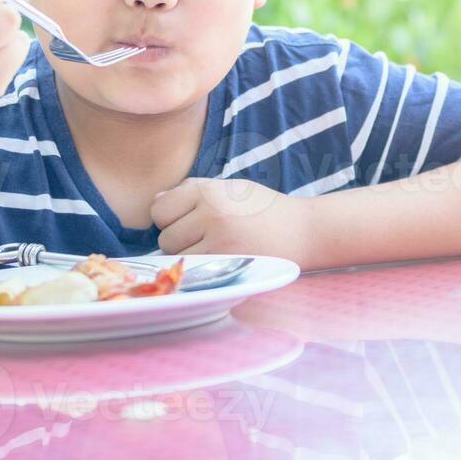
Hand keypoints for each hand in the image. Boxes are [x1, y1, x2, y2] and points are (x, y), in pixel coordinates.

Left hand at [151, 178, 310, 261]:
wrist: (305, 231)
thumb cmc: (265, 209)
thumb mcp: (232, 188)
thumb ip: (193, 190)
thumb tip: (156, 201)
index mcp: (210, 190)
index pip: (160, 209)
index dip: (170, 218)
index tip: (188, 221)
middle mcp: (211, 213)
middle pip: (165, 236)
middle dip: (180, 239)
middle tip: (206, 238)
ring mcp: (219, 241)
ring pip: (177, 257)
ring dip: (189, 256)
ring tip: (215, 249)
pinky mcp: (228, 263)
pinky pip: (194, 270)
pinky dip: (201, 268)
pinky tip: (220, 260)